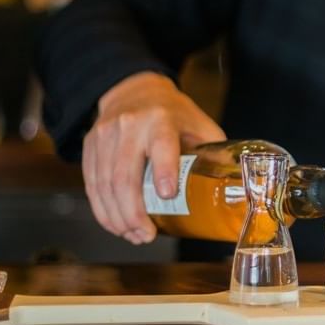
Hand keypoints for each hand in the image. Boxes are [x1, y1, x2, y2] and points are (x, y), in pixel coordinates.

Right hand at [84, 71, 225, 242]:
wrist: (133, 89)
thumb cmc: (173, 113)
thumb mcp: (199, 124)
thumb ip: (213, 152)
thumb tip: (234, 191)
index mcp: (162, 119)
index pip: (161, 145)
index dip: (163, 170)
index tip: (167, 196)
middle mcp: (130, 126)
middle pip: (125, 175)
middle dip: (133, 212)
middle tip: (146, 235)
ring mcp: (105, 135)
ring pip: (104, 184)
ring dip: (117, 217)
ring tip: (133, 235)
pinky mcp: (90, 146)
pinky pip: (92, 183)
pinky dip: (102, 209)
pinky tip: (116, 225)